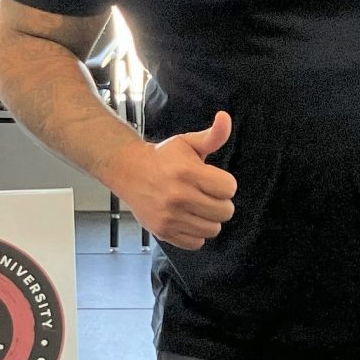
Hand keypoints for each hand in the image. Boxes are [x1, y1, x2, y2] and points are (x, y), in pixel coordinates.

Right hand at [112, 111, 236, 249]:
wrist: (129, 171)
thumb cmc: (164, 157)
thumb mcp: (188, 142)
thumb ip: (213, 135)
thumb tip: (226, 117)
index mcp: (188, 172)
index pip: (229, 189)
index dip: (225, 184)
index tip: (214, 180)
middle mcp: (178, 196)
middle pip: (225, 212)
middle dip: (220, 202)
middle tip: (207, 194)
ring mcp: (170, 216)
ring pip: (213, 229)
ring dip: (209, 219)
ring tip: (198, 206)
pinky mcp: (163, 231)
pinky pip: (196, 242)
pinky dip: (196, 233)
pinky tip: (188, 218)